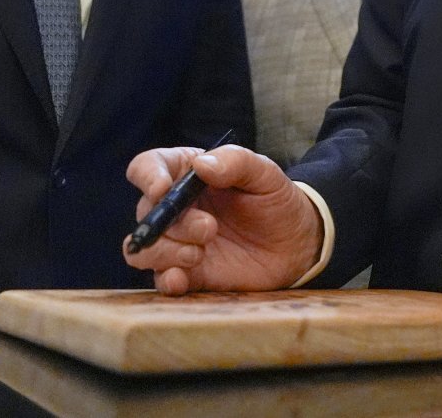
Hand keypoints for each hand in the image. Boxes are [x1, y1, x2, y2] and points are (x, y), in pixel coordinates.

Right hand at [122, 144, 323, 293]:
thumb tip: (201, 165)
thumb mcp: (265, 173)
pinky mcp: (187, 273)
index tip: (162, 188)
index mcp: (186, 173)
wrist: (296, 244)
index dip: (147, 177)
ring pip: (145, 248)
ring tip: (200, 254)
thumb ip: (235, 161)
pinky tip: (181, 278)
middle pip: (147, 213)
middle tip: (210, 228)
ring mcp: (178, 242)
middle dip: (173, 223)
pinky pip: (160, 279)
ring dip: (166, 252)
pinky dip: (166, 279)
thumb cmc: (276, 200)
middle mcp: (175, 208)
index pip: (147, 167)